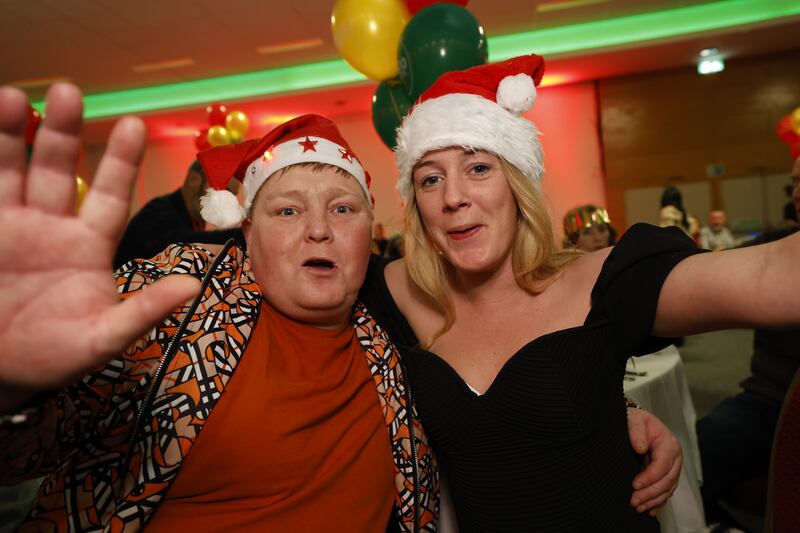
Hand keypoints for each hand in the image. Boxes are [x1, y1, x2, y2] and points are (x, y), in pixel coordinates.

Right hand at [0, 84, 199, 411]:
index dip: (120, 161)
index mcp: (89, 245)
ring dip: (10, 134)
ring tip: (10, 97)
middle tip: (67, 91)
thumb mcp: (102, 338)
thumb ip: (143, 311)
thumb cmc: (55, 356)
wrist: (1, 372)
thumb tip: (192, 287)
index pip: (110, 195)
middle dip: (61, 132)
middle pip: (58, 169)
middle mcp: (52, 226)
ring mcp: (11, 226)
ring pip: (13, 169)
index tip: (133, 123)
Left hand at [626, 408, 681, 514]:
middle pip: (667, 480)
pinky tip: (650, 510)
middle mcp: (675, 457)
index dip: (649, 477)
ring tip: (638, 507)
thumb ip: (637, 431)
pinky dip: (659, 502)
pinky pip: (667, 491)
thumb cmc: (636, 420)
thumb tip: (640, 448)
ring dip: (654, 500)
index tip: (634, 485)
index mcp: (669, 444)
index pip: (662, 465)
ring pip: (668, 488)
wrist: (638, 422)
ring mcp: (673, 467)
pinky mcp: (668, 473)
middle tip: (634, 501)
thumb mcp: (635, 419)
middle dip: (651, 493)